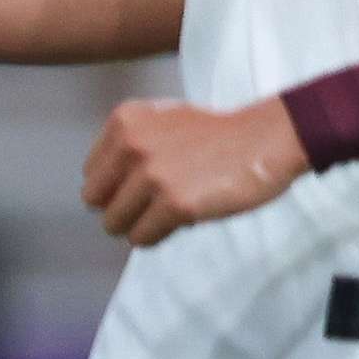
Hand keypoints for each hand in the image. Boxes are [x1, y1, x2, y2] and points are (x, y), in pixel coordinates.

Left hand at [83, 96, 306, 244]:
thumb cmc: (217, 134)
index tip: (141, 185)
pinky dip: (157, 236)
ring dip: (139, 225)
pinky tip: (180, 220)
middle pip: (95, 201)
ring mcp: (152, 176)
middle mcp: (132, 145)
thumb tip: (100, 190)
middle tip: (150, 205)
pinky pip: (142, 237)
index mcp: (125, 121)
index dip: (115, 186)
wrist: (268, 138)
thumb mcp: (163, 121)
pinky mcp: (175, 204)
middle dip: (120, 208)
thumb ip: (129, 145)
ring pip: (115, 223)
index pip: (91, 173)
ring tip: (168, 212)